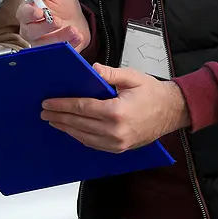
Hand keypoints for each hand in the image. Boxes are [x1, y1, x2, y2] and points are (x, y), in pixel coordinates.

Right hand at [16, 0, 89, 51]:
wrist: (78, 18)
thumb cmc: (62, 4)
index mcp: (28, 12)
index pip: (23, 14)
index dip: (30, 14)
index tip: (39, 12)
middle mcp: (30, 29)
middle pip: (32, 31)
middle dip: (45, 27)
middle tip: (57, 21)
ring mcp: (40, 43)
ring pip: (45, 44)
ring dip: (59, 37)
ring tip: (73, 29)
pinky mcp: (53, 52)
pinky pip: (59, 52)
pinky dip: (70, 45)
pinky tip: (77, 37)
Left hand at [40, 64, 189, 152]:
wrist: (173, 111)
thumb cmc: (153, 93)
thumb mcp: (133, 77)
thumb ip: (110, 74)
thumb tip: (92, 69)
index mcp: (117, 111)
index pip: (82, 108)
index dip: (62, 105)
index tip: (48, 102)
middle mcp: (115, 130)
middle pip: (79, 123)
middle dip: (59, 116)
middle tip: (44, 111)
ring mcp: (117, 142)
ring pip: (83, 136)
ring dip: (66, 128)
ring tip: (53, 120)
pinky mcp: (119, 149)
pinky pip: (93, 144)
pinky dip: (79, 136)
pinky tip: (71, 130)